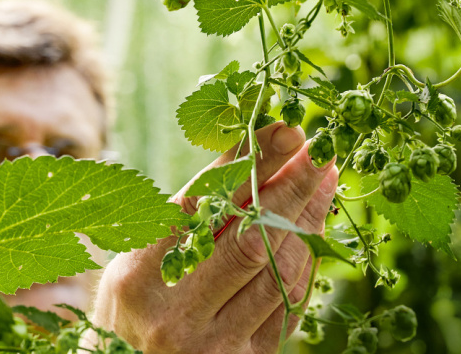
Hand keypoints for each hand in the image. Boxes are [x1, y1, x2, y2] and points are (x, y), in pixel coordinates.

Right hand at [92, 122, 337, 352]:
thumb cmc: (137, 298)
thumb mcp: (141, 253)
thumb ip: (189, 213)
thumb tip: (254, 147)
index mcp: (137, 277)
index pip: (201, 207)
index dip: (248, 164)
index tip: (284, 129)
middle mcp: (173, 314)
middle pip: (248, 239)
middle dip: (290, 187)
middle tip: (317, 149)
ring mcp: (211, 343)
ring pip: (277, 272)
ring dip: (308, 219)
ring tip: (323, 180)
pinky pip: (288, 303)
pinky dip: (306, 259)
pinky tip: (315, 225)